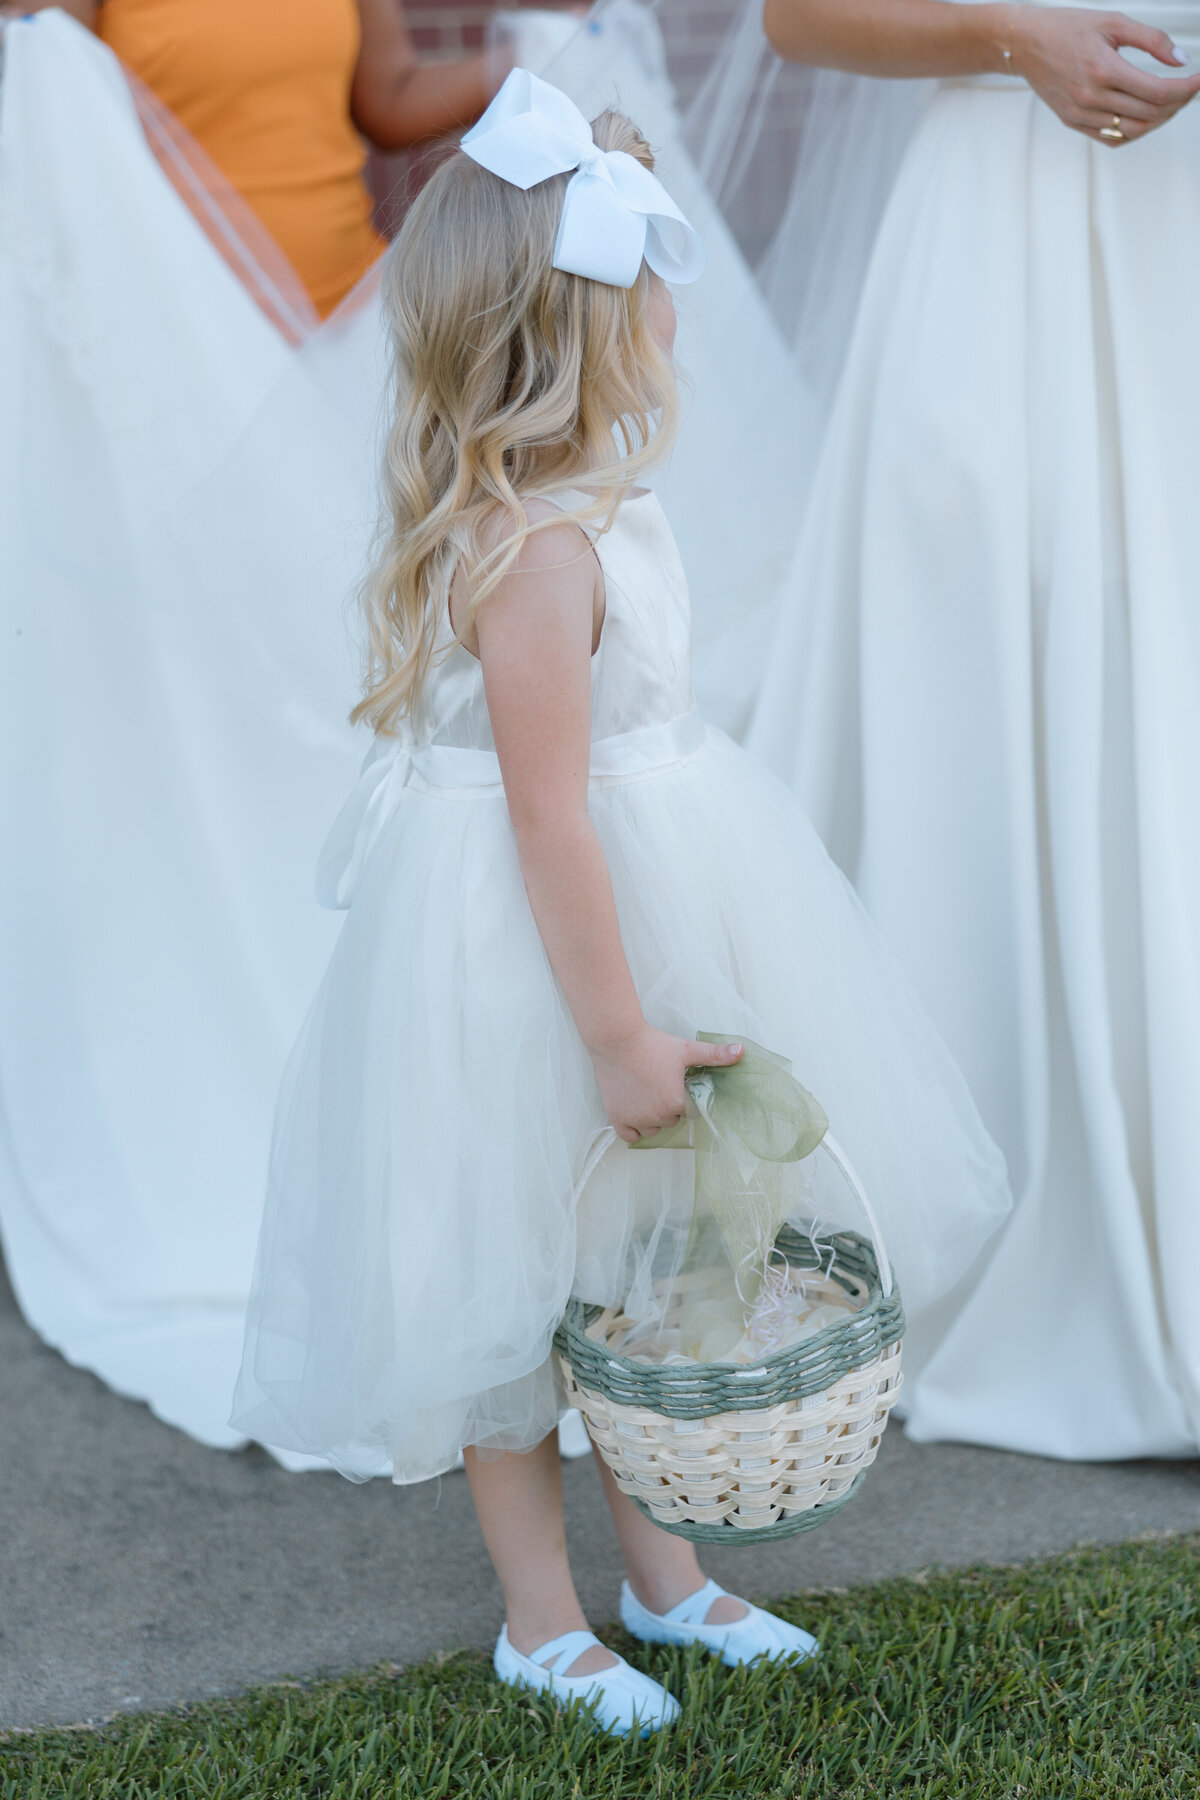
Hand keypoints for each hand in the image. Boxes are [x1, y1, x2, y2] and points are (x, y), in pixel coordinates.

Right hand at [591, 1025, 744, 1145]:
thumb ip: (715, 1054)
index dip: (685, 1097)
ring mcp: (635, 1118)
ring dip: (652, 1119)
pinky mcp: (616, 1117)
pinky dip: (633, 1128)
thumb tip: (742, 1051)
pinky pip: (629, 1136)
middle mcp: (656, 1116)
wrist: (616, 1039)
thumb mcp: (686, 1049)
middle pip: (671, 1121)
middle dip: (669, 1107)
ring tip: (647, 1094)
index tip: (677, 1084)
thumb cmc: (652, 1044)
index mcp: (676, 1103)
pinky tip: (635, 1111)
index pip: (691, 1112)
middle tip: (660, 1085)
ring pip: (651, 1129)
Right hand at [1005, 5, 1199, 145]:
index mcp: (1103, 69)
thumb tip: (1180, 59)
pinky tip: (1145, 116)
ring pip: (1134, 130)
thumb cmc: (1066, 29)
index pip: (1157, 91)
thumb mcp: (1114, 22)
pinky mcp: (1074, 122)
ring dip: (1160, 119)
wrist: (1025, 44)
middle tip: (1190, 89)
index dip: (1185, 89)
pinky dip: (1136, 131)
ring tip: (1171, 103)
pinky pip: (1113, 138)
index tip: (1198, 80)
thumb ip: (1152, 39)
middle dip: (1178, 102)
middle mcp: (1091, 97)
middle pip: (1150, 113)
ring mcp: (1081, 114)